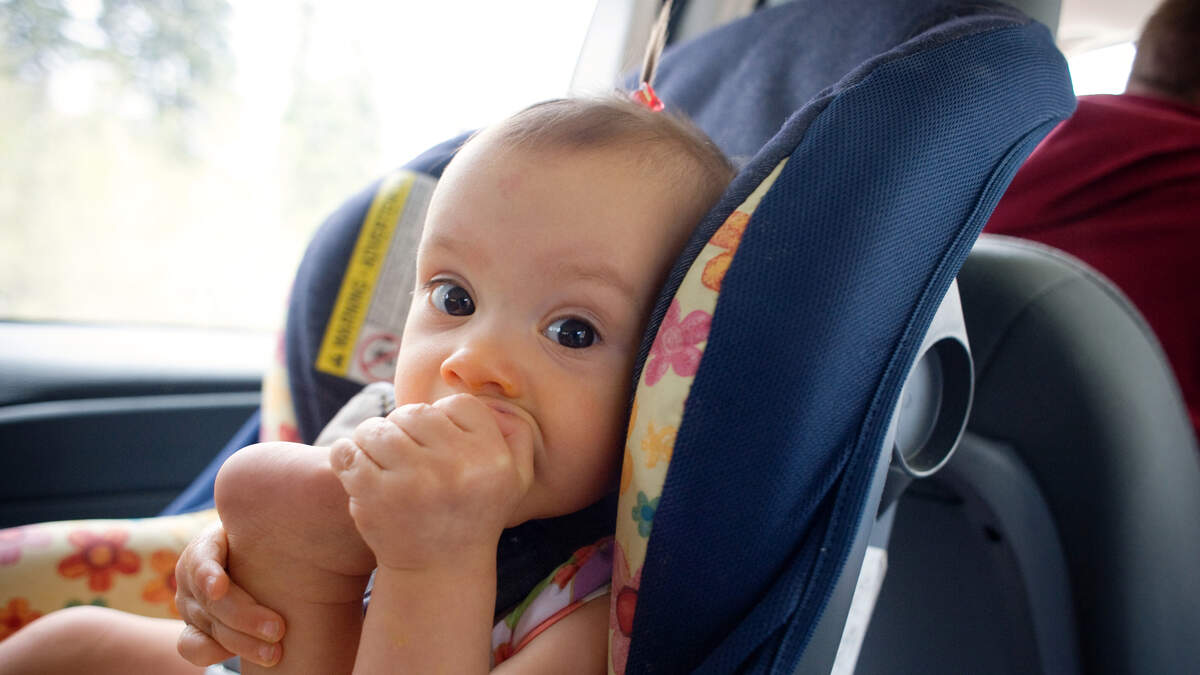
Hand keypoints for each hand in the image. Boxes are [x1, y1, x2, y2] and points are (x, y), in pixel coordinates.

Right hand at [175, 520, 286, 667]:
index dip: (208, 573)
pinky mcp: (194, 629)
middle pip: (212, 600)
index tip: (221, 587)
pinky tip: (241, 657)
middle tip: (279, 629)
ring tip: (274, 653)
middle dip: (245, 618)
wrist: (261, 563)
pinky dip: (213, 655)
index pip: (202, 557)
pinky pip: (193, 647)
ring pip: (209, 628)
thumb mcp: (274, 526)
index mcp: (209, 544)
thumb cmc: (273, 541)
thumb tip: (316, 511)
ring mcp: (191, 604)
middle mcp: (193, 574)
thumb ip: (282, 525)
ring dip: (242, 643)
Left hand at [330, 393, 534, 571]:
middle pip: (413, 413)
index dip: (442, 419)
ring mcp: (414, 480)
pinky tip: (357, 468)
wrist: (439, 572)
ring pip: (376, 428)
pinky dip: (346, 455)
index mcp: (491, 457)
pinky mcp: (377, 494)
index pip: (456, 405)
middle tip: (402, 451)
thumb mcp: (516, 479)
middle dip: (403, 427)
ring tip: (379, 459)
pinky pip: (348, 451)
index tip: (435, 442)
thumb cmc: (475, 515)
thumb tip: (498, 403)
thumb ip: (518, 434)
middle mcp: (456, 465)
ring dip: (371, 439)